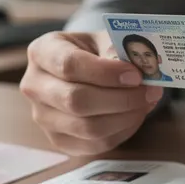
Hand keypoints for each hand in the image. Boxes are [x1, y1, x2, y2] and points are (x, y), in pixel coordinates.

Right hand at [20, 31, 163, 154]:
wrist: (82, 69)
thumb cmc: (93, 51)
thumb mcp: (103, 39)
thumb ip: (118, 51)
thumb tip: (139, 72)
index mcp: (42, 52)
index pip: (69, 65)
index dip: (106, 73)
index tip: (136, 75)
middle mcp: (34, 86)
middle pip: (76, 101)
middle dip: (121, 98)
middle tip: (150, 91)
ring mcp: (43, 117)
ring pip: (87, 127)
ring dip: (125, 117)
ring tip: (146, 102)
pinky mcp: (58, 140)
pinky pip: (95, 144)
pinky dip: (122, 131)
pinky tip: (134, 115)